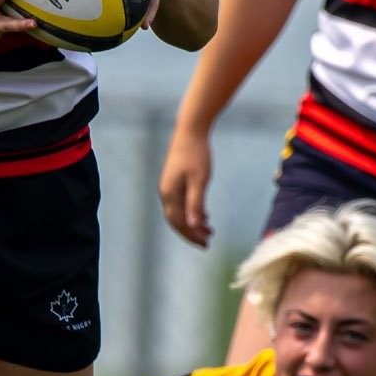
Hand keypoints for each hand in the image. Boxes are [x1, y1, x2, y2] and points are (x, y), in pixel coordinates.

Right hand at [159, 125, 213, 247]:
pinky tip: (205, 216)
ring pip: (180, 212)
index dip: (192, 235)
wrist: (190, 130)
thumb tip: (194, 225)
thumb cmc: (197, 154)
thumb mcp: (200, 180)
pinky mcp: (174, 181)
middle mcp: (166, 192)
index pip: (179, 222)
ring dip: (193, 223)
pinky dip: (193, 212)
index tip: (206, 244)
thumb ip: (196, 203)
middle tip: (208, 242)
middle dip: (192, 233)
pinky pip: (182, 203)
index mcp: (170, 194)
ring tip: (209, 231)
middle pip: (177, 220)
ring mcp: (169, 186)